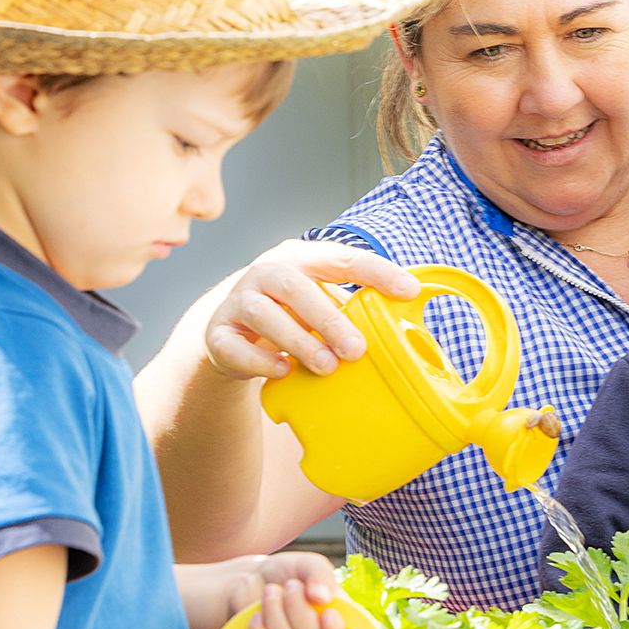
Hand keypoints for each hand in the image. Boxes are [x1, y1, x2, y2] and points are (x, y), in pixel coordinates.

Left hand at [190, 553, 356, 628]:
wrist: (252, 580)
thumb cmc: (288, 573)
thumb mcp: (309, 565)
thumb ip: (321, 575)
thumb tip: (323, 598)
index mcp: (340, 626)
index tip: (328, 612)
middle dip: (297, 607)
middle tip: (290, 584)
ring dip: (275, 612)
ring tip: (271, 591)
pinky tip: (257, 615)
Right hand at [202, 240, 420, 380]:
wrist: (232, 335)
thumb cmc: (292, 316)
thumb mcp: (322, 303)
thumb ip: (354, 307)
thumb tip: (405, 321)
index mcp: (300, 259)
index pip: (340, 258)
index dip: (376, 272)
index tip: (409, 290)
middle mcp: (265, 274)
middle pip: (295, 287)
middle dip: (329, 319)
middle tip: (358, 350)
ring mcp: (238, 302)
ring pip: (263, 314)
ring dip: (299, 341)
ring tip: (328, 366)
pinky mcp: (218, 335)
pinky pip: (235, 347)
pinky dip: (261, 361)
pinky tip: (284, 371)